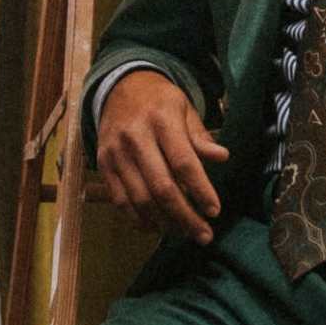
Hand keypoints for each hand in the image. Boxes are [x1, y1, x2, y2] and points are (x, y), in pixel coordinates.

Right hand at [90, 67, 226, 242]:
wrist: (118, 89)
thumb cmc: (159, 102)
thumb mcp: (184, 108)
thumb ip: (200, 136)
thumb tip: (222, 157)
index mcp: (161, 120)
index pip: (183, 162)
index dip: (200, 190)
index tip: (215, 211)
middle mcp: (135, 137)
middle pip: (161, 187)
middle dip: (185, 217)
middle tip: (204, 235)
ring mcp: (115, 153)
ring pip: (140, 199)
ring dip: (164, 223)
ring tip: (184, 233)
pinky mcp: (103, 166)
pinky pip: (120, 201)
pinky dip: (139, 219)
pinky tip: (158, 227)